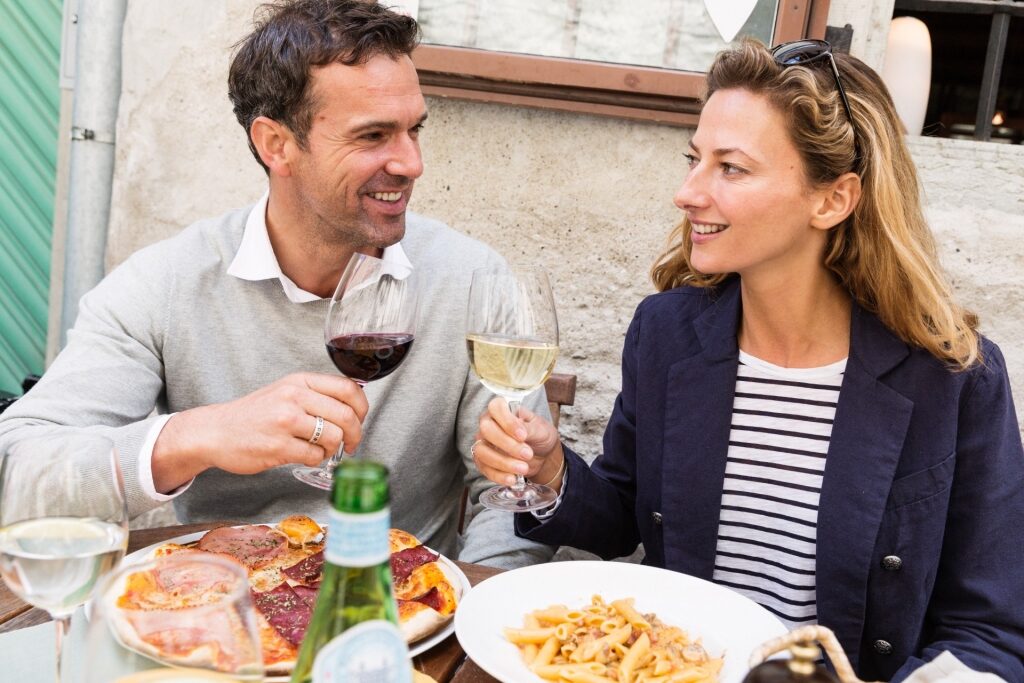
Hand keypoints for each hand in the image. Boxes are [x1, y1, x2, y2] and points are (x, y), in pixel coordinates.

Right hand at [152, 373, 368, 491]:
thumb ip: (317, 394)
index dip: (362, 407)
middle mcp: (294, 397)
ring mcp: (285, 422)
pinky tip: (306, 456)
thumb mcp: (286, 391)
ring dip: (334, 449)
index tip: (360, 419)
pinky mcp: (278, 446)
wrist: (216, 431)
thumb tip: (354, 405)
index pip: (348, 388)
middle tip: (351, 444)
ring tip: (322, 450)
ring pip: (334, 437)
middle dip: (355, 434)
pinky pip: (315, 456)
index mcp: (300, 381)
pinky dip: (317, 460)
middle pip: (346, 415)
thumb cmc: (254, 414)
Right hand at [473, 397, 562, 488]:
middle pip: (486, 430)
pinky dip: (499, 476)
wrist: (542, 454)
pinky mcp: (484, 461)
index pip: (495, 407)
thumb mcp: (541, 429)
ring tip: (523, 469)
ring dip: (503, 462)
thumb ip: (529, 428)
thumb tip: (519, 431)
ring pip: (482, 451)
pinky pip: (485, 469)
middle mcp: (488, 424)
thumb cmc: (539, 435)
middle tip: (528, 453)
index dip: (507, 422)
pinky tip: (513, 479)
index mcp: (501, 409)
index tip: (523, 435)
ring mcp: (483, 443)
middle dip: (508, 445)